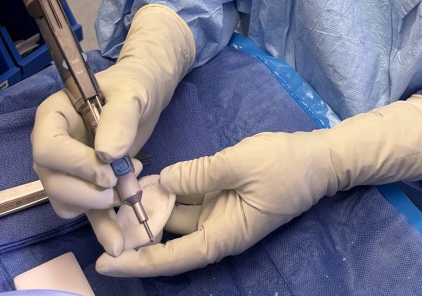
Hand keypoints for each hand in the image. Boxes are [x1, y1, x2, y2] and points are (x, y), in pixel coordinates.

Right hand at [31, 5, 194, 255]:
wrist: (147, 93)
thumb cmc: (134, 84)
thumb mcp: (131, 93)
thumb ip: (119, 119)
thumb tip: (106, 155)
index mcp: (54, 116)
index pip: (48, 149)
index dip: (75, 165)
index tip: (109, 171)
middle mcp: (52, 146)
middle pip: (52, 182)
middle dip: (86, 192)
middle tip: (120, 183)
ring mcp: (66, 169)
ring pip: (65, 202)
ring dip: (97, 205)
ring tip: (129, 185)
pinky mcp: (86, 185)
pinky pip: (86, 213)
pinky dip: (101, 227)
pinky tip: (117, 241)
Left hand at [95, 96, 421, 276]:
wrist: (320, 156)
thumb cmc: (286, 165)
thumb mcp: (241, 164)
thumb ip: (200, 174)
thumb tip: (163, 180)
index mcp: (224, 235)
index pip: (173, 257)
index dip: (138, 262)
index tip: (104, 264)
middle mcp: (217, 229)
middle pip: (169, 238)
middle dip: (136, 230)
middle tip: (100, 214)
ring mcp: (219, 211)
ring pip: (175, 215)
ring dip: (149, 207)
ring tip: (116, 193)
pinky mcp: (222, 193)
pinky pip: (189, 197)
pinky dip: (169, 190)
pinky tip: (147, 177)